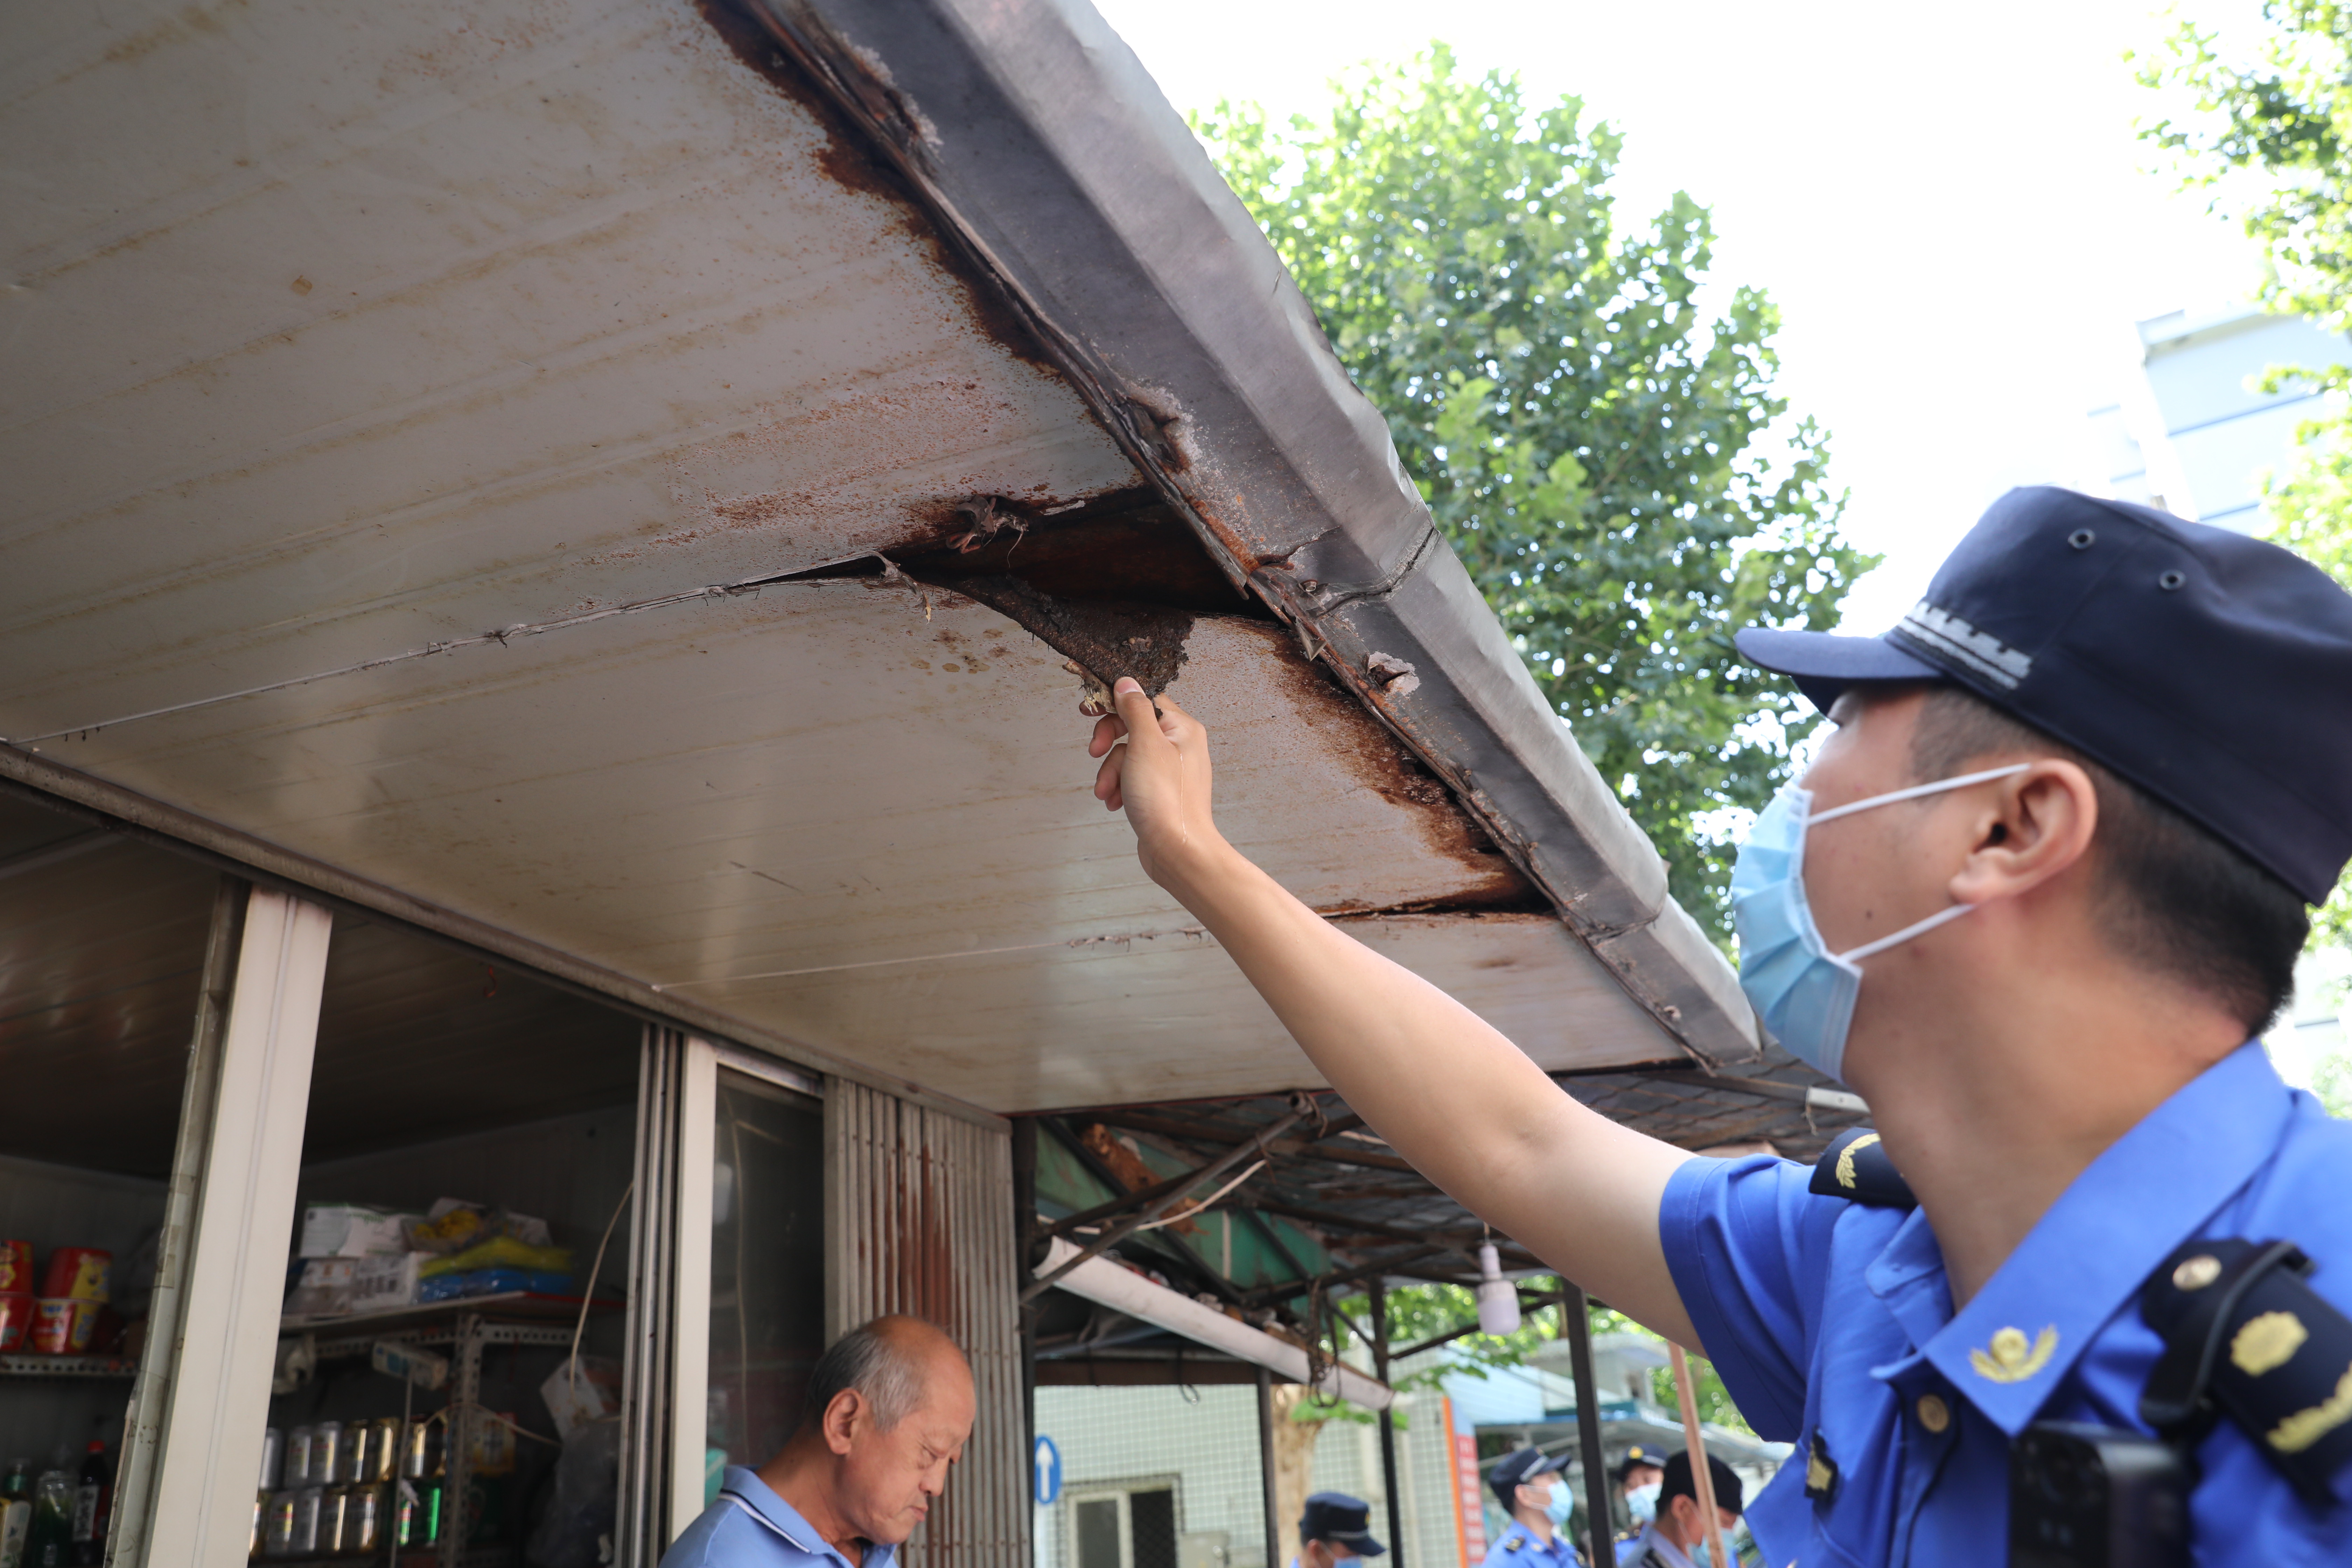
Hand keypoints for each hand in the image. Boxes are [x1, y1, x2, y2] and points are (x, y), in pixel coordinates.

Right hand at [1087, 677, 1223, 887]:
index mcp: (1182, 728)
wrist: (1178, 851)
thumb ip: (1135, 710)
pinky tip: (1115, 803)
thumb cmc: (1165, 799)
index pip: (1144, 700)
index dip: (1116, 703)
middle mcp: (1180, 746)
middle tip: (1093, 752)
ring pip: (1128, 756)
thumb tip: (1127, 682)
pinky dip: (1119, 788)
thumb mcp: (1145, 744)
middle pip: (1133, 728)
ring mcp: (1170, 771)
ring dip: (1110, 772)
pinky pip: (1132, 779)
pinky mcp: (1160, 793)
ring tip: (1106, 792)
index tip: (1091, 710)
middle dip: (1108, 743)